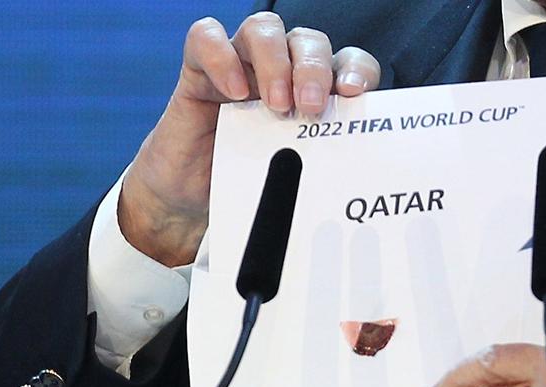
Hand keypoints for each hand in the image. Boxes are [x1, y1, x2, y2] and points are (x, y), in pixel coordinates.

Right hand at [119, 13, 381, 266]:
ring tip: (275, 104)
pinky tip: (233, 92)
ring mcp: (238, 64)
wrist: (189, 199)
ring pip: (263, 28)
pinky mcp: (198, 69)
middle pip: (307, 40)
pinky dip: (221, 57)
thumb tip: (347, 160)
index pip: (346, 60)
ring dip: (275, 61)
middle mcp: (279, 69)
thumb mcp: (289, 173)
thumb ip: (316, 155)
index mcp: (310, 89)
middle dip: (313, 69)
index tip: (353, 93)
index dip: (356, 68)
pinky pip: (206, 37)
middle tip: (310, 108)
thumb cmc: (243, 182)